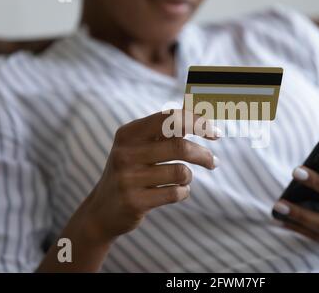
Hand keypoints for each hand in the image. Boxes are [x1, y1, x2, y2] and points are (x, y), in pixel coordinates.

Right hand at [79, 109, 219, 242]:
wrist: (103, 210)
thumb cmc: (132, 171)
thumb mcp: (141, 146)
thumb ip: (167, 129)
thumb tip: (199, 108)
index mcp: (129, 133)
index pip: (170, 118)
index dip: (197, 122)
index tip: (216, 132)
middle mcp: (126, 153)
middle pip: (180, 147)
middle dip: (203, 155)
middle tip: (214, 162)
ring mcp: (128, 178)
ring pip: (181, 172)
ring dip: (189, 177)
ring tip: (183, 180)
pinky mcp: (134, 201)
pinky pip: (175, 193)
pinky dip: (183, 192)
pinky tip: (175, 192)